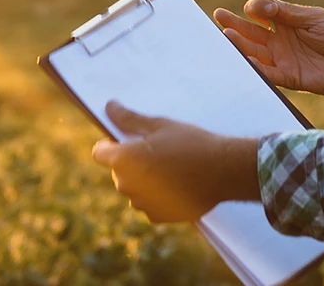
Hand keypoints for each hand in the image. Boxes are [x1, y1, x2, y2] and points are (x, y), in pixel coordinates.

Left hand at [91, 100, 259, 223]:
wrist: (224, 171)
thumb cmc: (192, 143)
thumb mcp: (161, 125)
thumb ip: (129, 118)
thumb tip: (110, 106)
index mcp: (125, 159)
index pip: (100, 152)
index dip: (111, 145)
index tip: (128, 140)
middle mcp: (127, 184)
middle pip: (119, 171)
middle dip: (132, 162)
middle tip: (160, 151)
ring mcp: (142, 203)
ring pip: (135, 189)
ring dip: (145, 180)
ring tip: (173, 168)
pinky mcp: (157, 216)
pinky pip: (149, 203)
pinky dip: (158, 196)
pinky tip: (178, 184)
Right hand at [213, 0, 323, 106]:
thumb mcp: (312, 17)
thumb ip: (285, 12)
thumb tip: (257, 5)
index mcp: (288, 23)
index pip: (262, 14)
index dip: (254, 8)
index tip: (251, 6)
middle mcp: (281, 42)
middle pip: (252, 33)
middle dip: (234, 25)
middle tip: (217, 16)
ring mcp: (283, 60)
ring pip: (254, 53)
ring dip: (240, 46)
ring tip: (225, 36)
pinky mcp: (288, 78)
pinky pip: (267, 73)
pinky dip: (255, 67)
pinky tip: (244, 59)